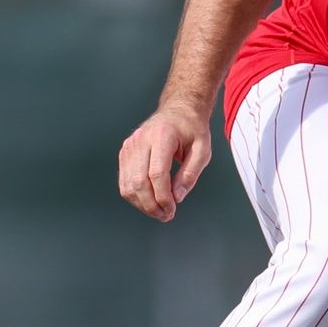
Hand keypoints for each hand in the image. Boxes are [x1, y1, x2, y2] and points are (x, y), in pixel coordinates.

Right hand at [118, 105, 211, 221]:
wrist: (177, 110)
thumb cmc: (192, 129)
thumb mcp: (202, 150)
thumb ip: (190, 174)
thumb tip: (177, 197)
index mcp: (162, 136)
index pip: (156, 173)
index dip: (163, 196)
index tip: (172, 209)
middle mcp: (141, 140)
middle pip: (139, 181)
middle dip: (152, 204)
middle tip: (167, 216)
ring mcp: (130, 146)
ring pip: (128, 184)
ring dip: (142, 204)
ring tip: (160, 212)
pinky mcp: (125, 152)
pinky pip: (125, 181)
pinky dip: (135, 196)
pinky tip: (150, 202)